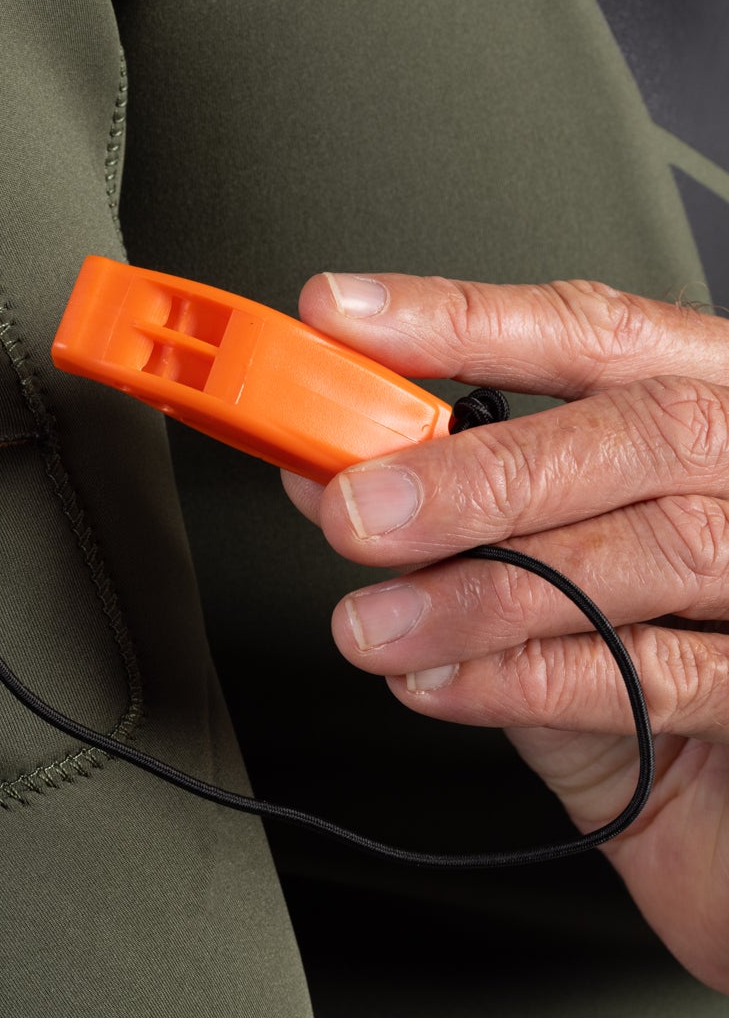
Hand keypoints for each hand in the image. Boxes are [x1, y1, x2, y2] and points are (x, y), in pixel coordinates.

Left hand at [282, 271, 728, 992]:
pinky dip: (535, 679)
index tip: (346, 317)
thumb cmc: (646, 700)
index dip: (465, 318)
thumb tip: (327, 467)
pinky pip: (667, 675)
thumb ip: (457, 526)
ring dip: (489, 588)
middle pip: (644, 430)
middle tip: (358, 510)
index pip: (597, 335)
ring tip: (377, 626)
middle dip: (480, 469)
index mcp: (710, 417)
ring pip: (659, 547)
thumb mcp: (538, 590)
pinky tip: (444, 683)